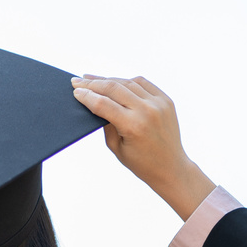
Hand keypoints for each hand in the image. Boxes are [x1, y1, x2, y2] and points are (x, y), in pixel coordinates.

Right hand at [72, 75, 215, 219]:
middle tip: (77, 81)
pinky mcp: (165, 100)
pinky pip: (142, 83)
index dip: (86, 96)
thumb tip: (94, 102)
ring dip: (108, 79)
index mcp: (133, 126)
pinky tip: (115, 82)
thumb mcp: (116, 147)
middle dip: (92, 83)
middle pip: (113, 88)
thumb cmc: (142, 163)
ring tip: (93, 79)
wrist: (171, 167)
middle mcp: (147, 111)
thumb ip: (105, 124)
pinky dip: (127, 81)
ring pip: (127, 82)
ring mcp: (159, 103)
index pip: (103, 104)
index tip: (75, 91)